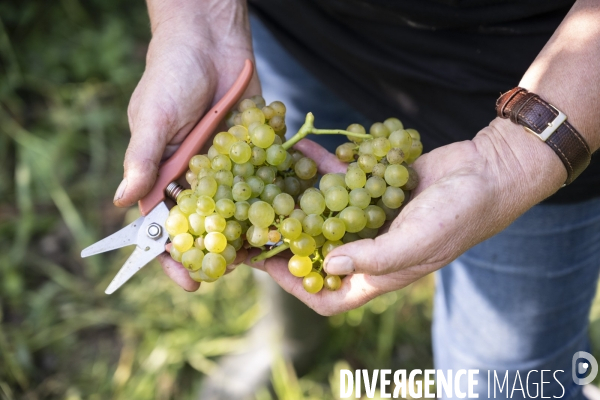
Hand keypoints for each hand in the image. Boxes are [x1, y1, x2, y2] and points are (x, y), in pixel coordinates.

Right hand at [113, 3, 258, 290]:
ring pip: (240, 207)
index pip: (167, 223)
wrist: (210, 39)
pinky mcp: (257, 150)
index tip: (189, 281)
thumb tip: (122, 201)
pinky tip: (292, 216)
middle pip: (209, 222)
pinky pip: (266, 178)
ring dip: (252, 230)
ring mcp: (231, 165)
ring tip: (268, 254)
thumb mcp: (152, 116)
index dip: (175, 254)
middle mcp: (199, 176)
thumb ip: (143, 158)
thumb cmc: (170, 75)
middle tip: (236, 274)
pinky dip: (277, 195)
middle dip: (221, 250)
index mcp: (166, 174)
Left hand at [248, 118, 565, 314]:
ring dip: (298, 200)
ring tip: (266, 182)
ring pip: (324, 214)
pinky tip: (301, 150)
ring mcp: (371, 218)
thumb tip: (328, 265)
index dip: (296, 287)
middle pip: (317, 253)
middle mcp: (369, 250)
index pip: (328, 296)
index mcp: (379, 275)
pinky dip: (322, 168)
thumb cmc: (459, 215)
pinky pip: (340, 182)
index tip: (267, 266)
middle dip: (286, 241)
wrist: (488, 171)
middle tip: (253, 223)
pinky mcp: (374, 189)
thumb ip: (372, 257)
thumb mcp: (416, 242)